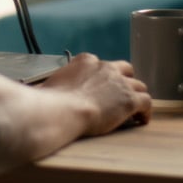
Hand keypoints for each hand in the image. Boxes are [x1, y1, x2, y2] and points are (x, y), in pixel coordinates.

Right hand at [37, 53, 151, 134]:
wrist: (62, 111)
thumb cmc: (50, 101)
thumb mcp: (48, 86)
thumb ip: (48, 86)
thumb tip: (35, 91)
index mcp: (86, 61)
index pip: (101, 64)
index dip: (104, 77)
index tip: (101, 88)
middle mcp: (106, 67)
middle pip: (125, 69)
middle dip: (125, 81)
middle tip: (121, 95)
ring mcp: (120, 83)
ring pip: (139, 85)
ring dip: (137, 96)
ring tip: (134, 110)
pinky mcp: (130, 99)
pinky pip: (147, 102)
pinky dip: (145, 111)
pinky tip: (141, 120)